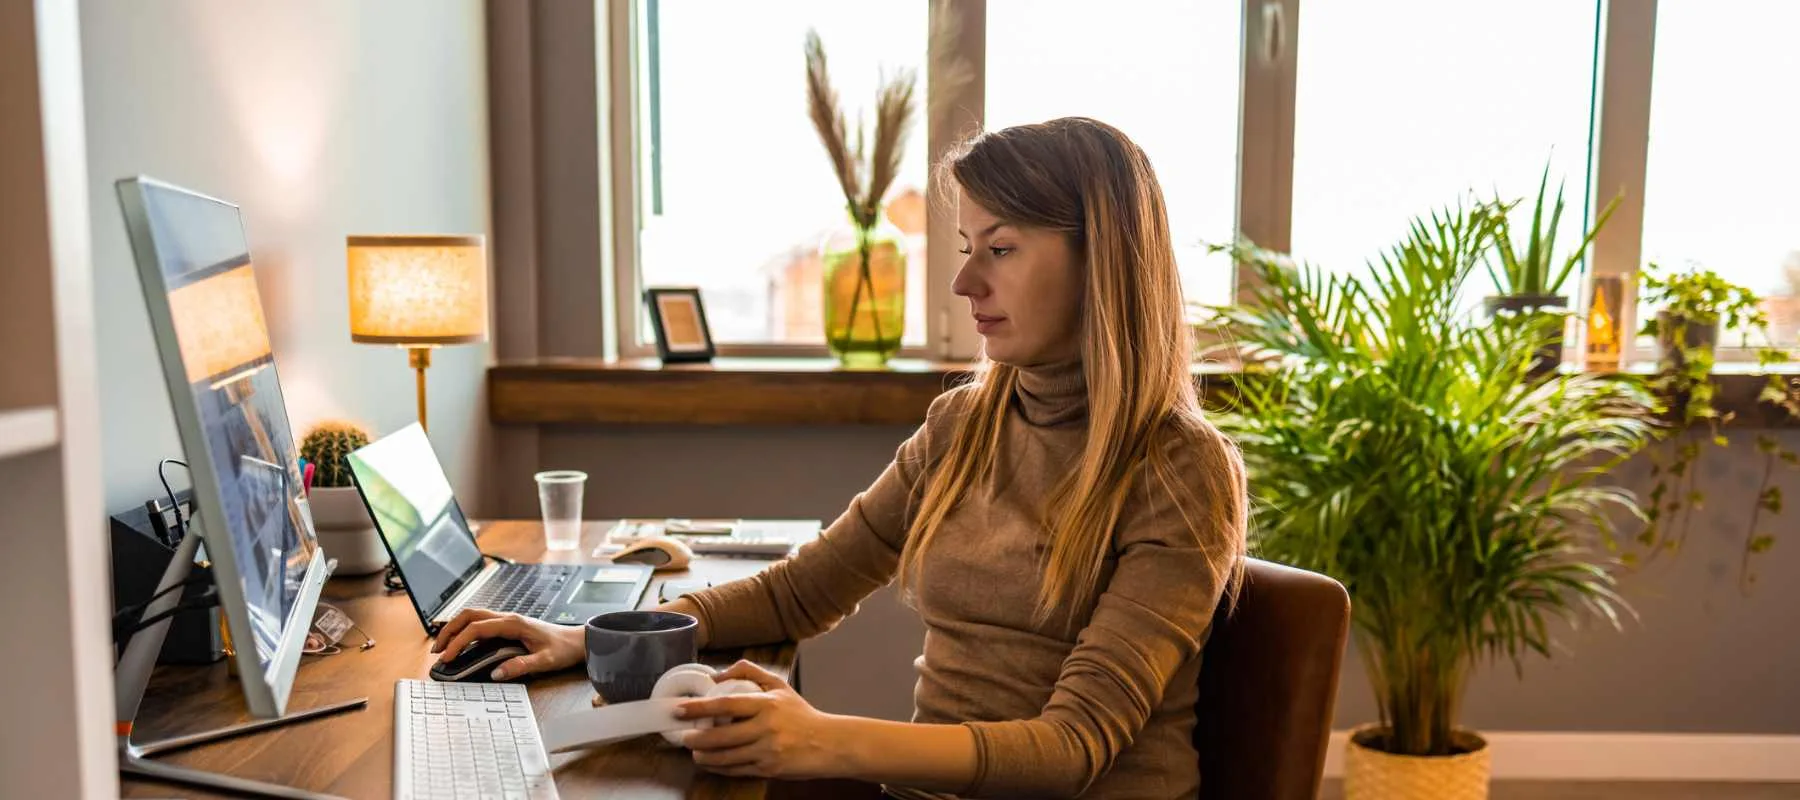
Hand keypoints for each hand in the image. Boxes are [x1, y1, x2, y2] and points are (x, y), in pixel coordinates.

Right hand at [429, 609, 583, 679]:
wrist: (577, 641)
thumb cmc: (563, 649)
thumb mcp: (545, 661)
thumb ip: (521, 666)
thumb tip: (496, 673)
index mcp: (514, 624)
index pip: (477, 628)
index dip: (459, 642)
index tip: (447, 657)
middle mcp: (508, 618)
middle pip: (469, 615)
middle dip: (449, 630)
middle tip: (436, 650)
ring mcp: (507, 621)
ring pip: (473, 616)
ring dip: (455, 628)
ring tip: (442, 647)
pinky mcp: (507, 626)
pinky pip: (480, 623)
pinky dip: (465, 630)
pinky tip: (459, 643)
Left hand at [677, 660, 845, 779]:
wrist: (828, 743)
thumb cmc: (801, 714)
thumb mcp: (779, 685)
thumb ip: (749, 672)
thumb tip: (718, 676)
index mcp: (767, 704)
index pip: (727, 704)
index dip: (700, 708)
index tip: (681, 709)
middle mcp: (766, 728)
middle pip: (721, 736)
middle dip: (697, 739)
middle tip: (684, 737)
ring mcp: (767, 751)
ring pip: (726, 757)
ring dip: (704, 756)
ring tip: (694, 752)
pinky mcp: (769, 769)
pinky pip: (737, 770)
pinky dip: (719, 768)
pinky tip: (711, 763)